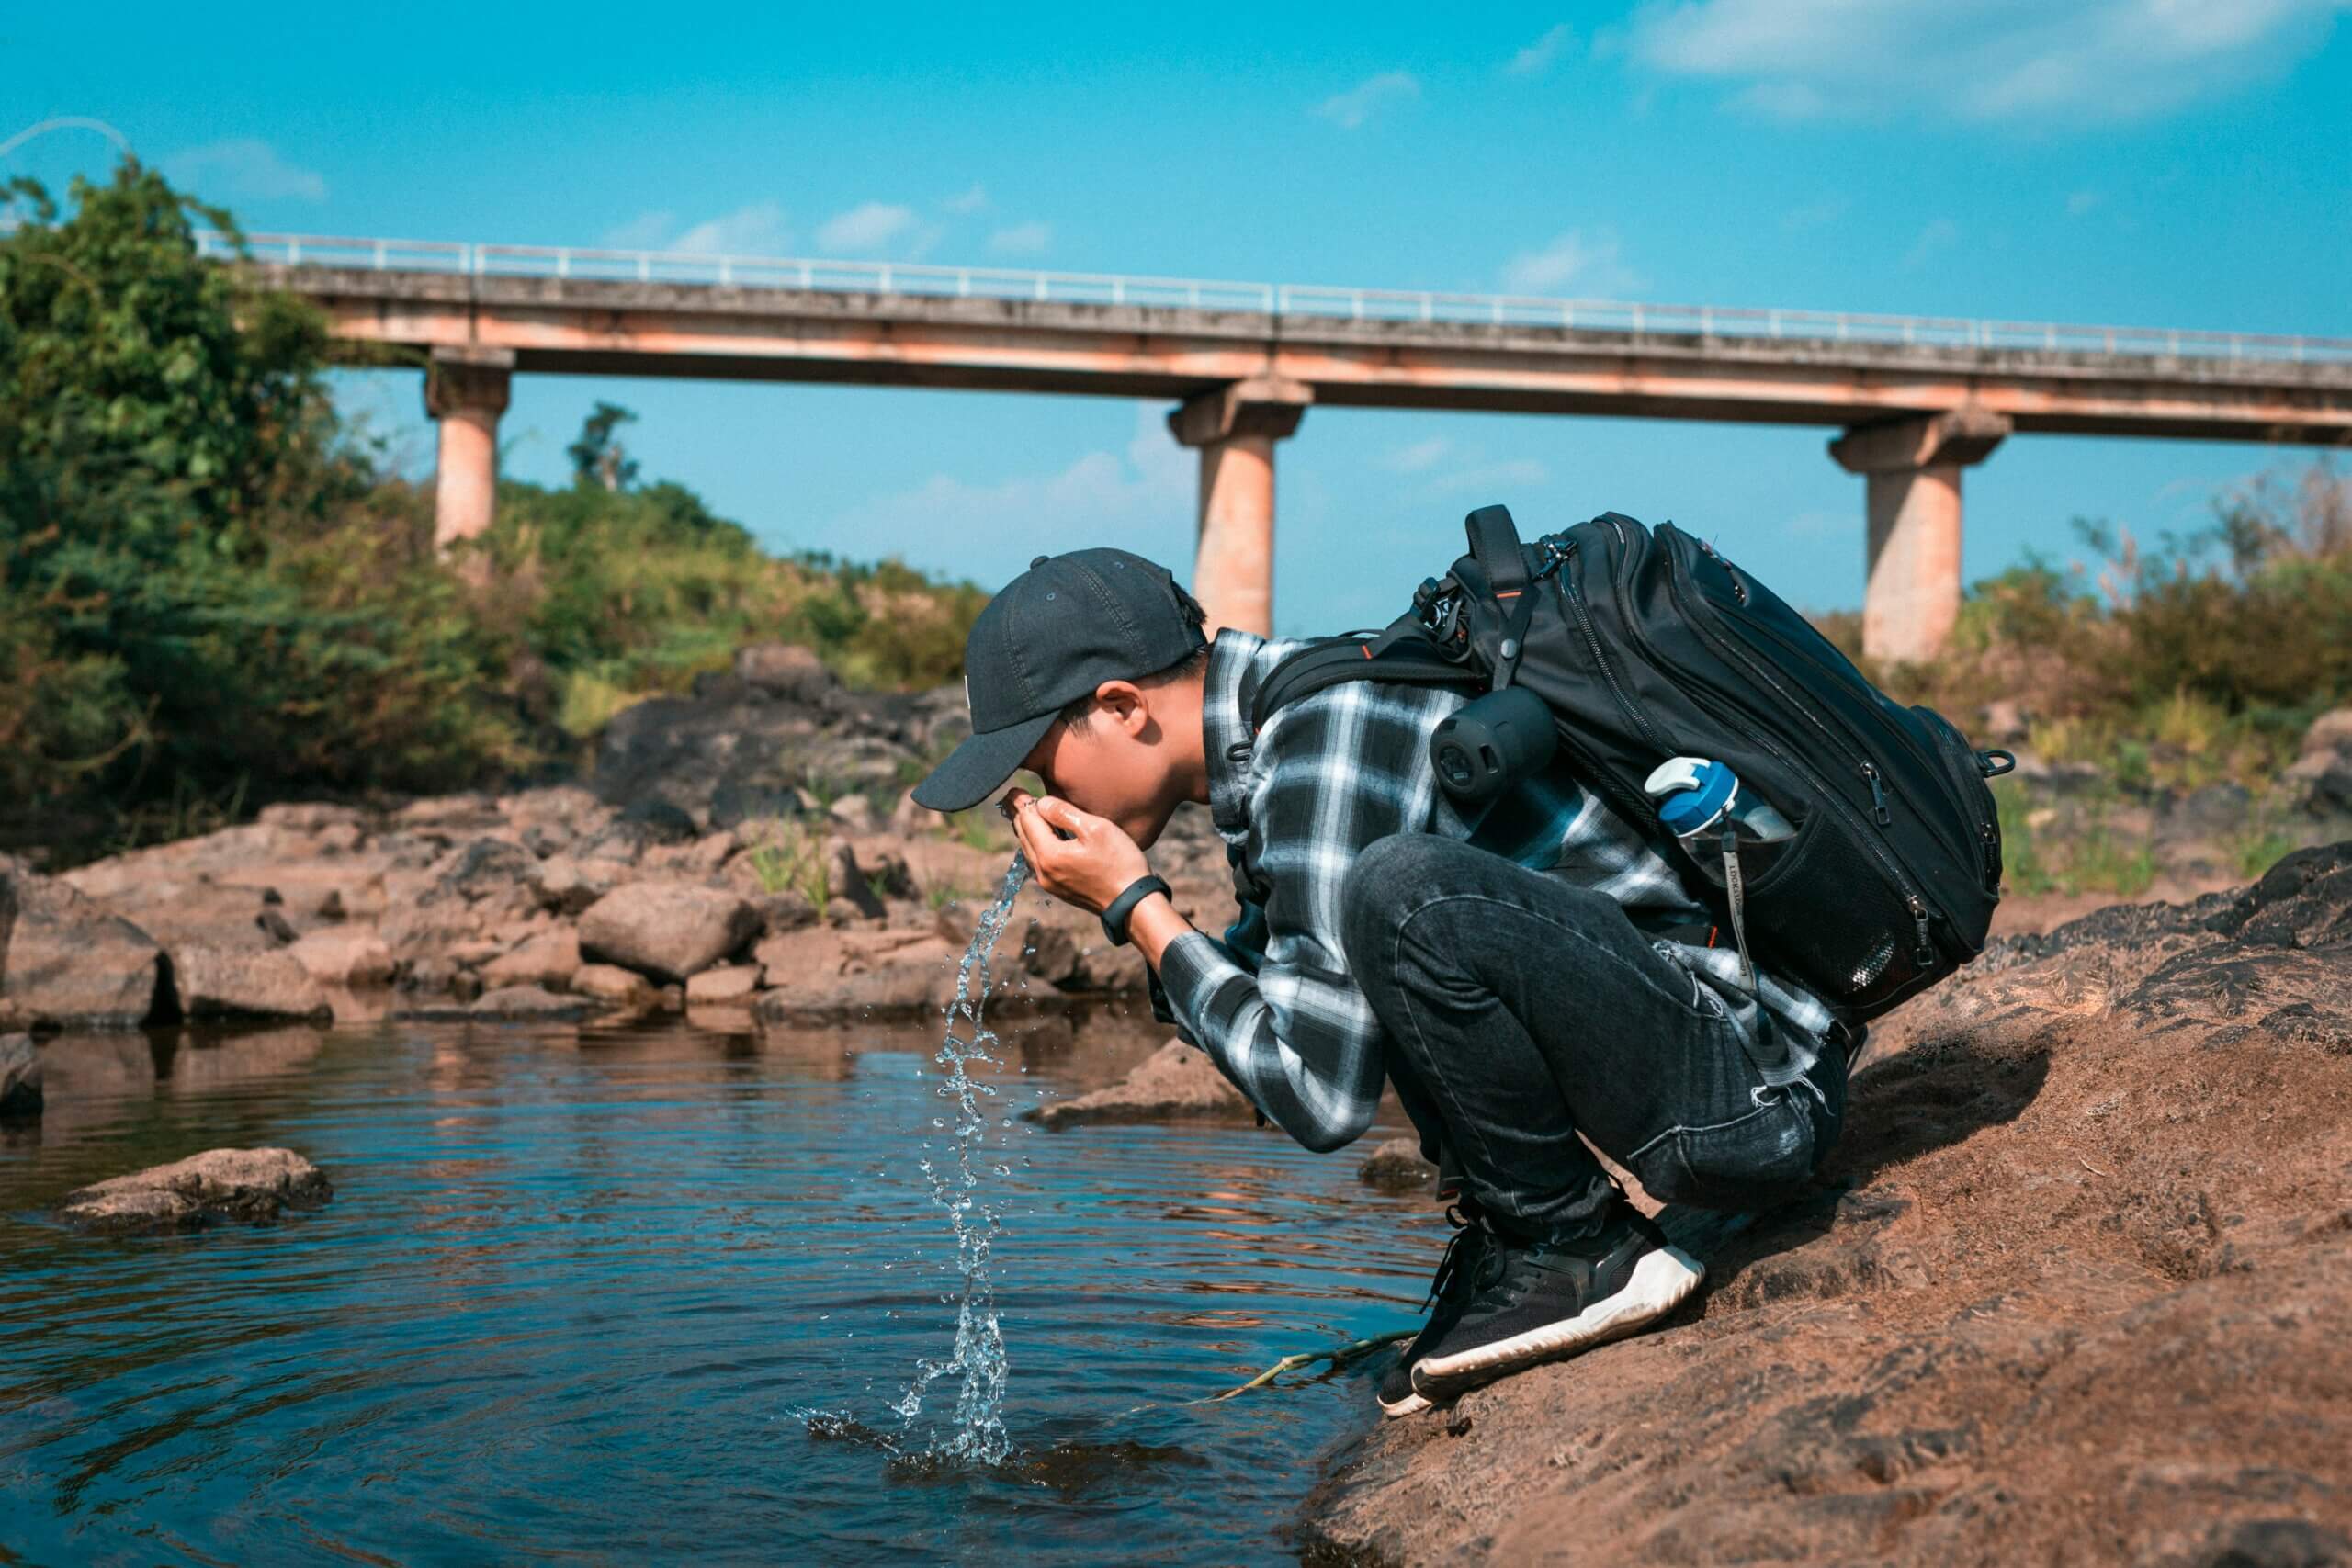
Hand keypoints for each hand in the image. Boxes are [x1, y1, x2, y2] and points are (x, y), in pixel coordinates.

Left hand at [1001, 788, 1150, 915]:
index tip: (1013, 789)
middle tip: (1013, 798)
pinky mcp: (1060, 889)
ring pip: (1029, 850)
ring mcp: (1050, 883)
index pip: (1027, 821)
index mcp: (1050, 854)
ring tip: (1024, 814)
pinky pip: (1039, 862)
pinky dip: (1036, 845)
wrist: (1133, 903)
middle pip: (1024, 836)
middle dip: (1019, 815)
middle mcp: (1043, 871)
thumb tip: (1041, 804)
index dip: (1020, 802)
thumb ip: (1064, 813)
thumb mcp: (1095, 829)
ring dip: (1026, 830)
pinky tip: (1042, 838)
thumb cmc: (1119, 863)